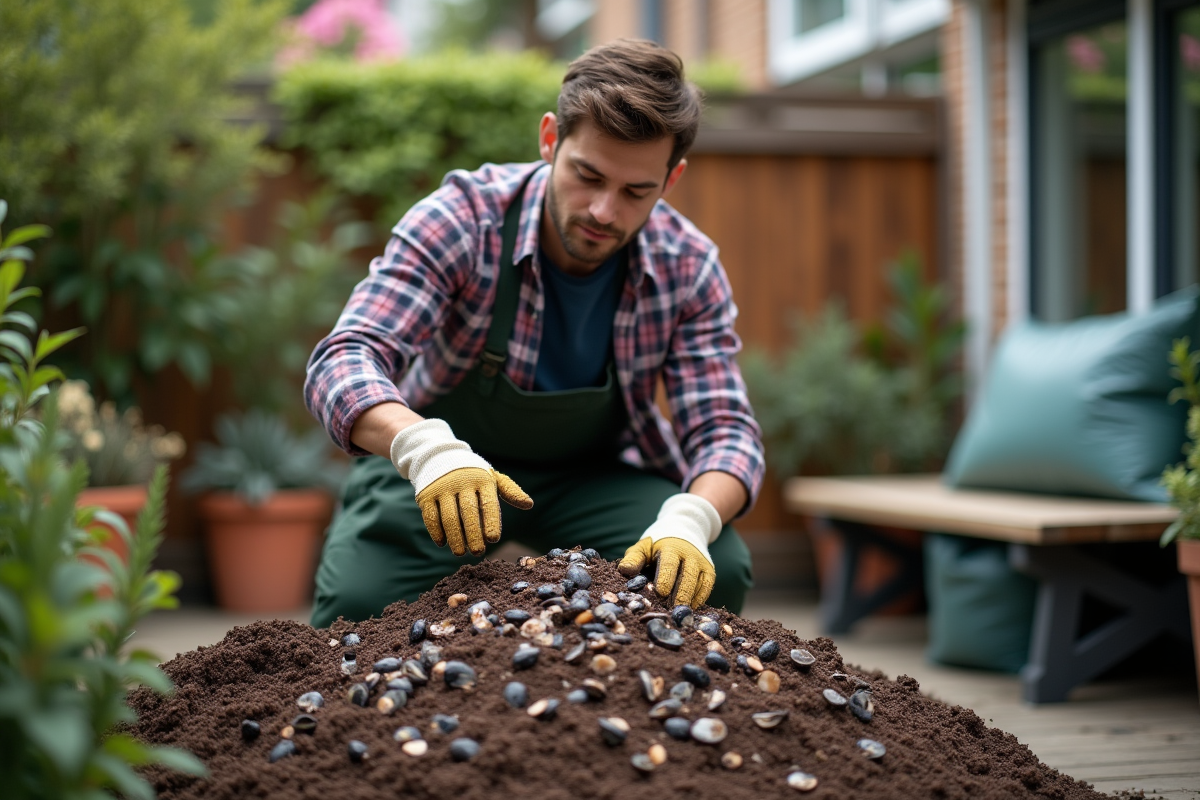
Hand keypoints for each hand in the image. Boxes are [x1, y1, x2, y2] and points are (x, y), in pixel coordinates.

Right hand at [391, 419, 532, 554]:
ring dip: (455, 537)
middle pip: (468, 513)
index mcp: (482, 479)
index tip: (494, 539)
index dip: (491, 522)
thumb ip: (510, 491)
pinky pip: (431, 516)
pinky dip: (436, 531)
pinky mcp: (426, 494)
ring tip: (460, 552)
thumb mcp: (492, 478)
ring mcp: (442, 488)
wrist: (440, 456)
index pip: (488, 503)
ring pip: (449, 517)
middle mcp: (462, 482)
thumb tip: (529, 505)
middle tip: (478, 552)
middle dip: (473, 534)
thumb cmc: (473, 474)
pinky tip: (442, 543)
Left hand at [618, 494, 720, 606]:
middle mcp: (690, 554)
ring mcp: (701, 562)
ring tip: (679, 614)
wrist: (684, 530)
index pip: (670, 563)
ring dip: (690, 599)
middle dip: (681, 593)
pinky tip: (690, 609)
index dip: (666, 577)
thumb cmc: (657, 545)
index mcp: (671, 547)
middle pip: (688, 575)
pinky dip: (700, 598)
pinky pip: (707, 586)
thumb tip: (624, 570)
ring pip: (700, 582)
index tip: (660, 592)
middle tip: (672, 610)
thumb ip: (634, 559)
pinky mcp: (709, 571)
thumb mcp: (643, 547)